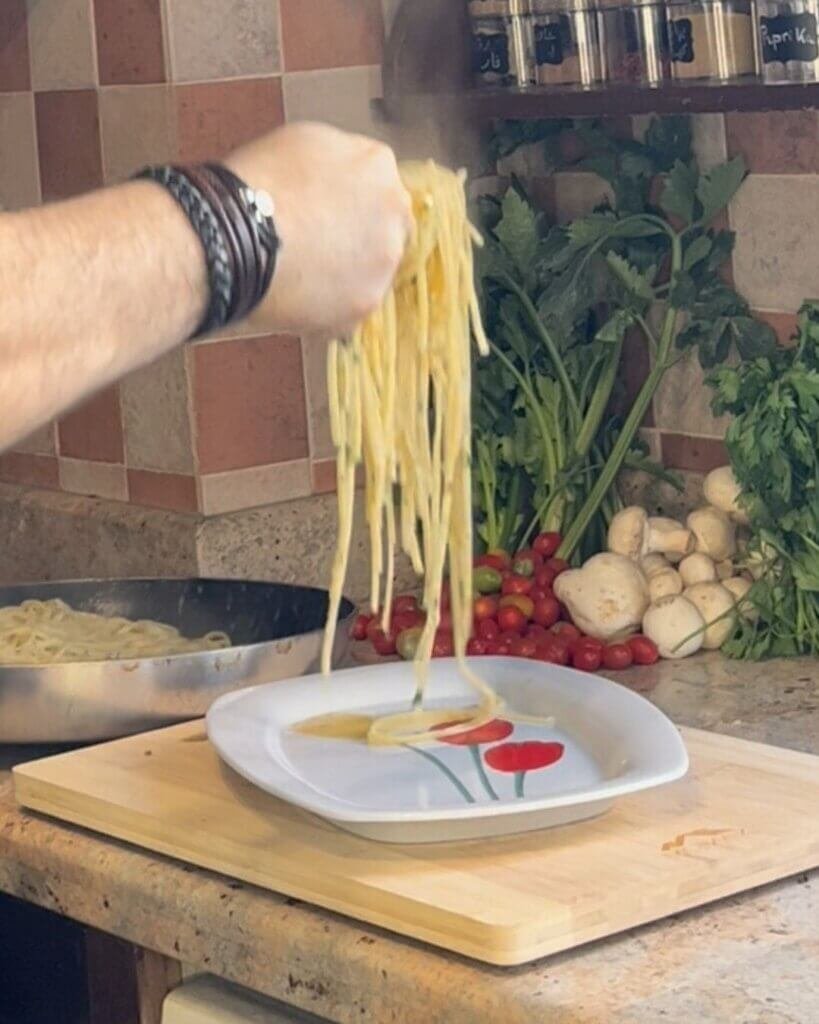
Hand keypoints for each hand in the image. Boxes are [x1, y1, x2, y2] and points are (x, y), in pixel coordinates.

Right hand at [225, 122, 412, 335]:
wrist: (232, 237)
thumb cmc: (256, 185)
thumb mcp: (304, 143)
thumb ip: (341, 162)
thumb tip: (346, 179)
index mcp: (378, 168)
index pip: (382, 190)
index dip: (355, 207)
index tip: (335, 218)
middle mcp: (393, 214)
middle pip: (385, 232)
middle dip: (358, 241)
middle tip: (319, 249)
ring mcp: (383, 263)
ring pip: (372, 274)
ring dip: (346, 276)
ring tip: (303, 275)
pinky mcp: (365, 303)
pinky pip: (352, 308)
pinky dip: (331, 307)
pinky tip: (300, 297)